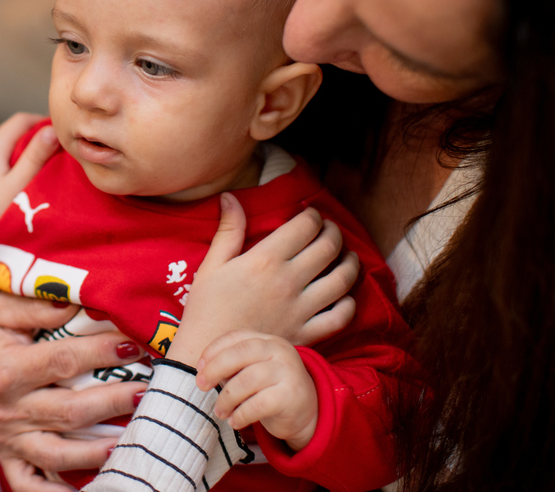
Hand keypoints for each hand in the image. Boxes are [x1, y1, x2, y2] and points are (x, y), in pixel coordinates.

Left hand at [0, 113, 57, 283]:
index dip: (43, 123)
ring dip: (14, 154)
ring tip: (31, 173)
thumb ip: (36, 156)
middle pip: (8, 134)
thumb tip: (52, 129)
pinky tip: (6, 187)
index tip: (61, 137)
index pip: (22, 120)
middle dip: (30, 140)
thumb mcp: (19, 186)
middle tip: (52, 157)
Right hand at [0, 294, 146, 491]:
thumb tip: (78, 306)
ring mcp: (7, 438)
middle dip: (112, 403)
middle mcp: (4, 409)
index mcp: (4, 370)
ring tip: (130, 439)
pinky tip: (90, 488)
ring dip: (97, 452)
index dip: (101, 353)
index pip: (63, 361)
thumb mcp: (5, 305)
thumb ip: (40, 304)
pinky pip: (31, 485)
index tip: (133, 346)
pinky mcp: (7, 457)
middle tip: (146, 392)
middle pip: (69, 412)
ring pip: (57, 455)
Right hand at [166, 194, 359, 364]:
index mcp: (265, 260)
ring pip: (342, 279)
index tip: (310, 215)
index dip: (313, 215)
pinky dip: (348, 303)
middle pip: (328, 247)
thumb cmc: (204, 310)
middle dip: (334, 232)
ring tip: (346, 257)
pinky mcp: (306, 334)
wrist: (206, 357)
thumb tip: (231, 197)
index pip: (305, 226)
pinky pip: (340, 317)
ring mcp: (301, 309)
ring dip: (350, 263)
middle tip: (330, 230)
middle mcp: (288, 281)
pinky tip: (343, 296)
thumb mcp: (210, 266)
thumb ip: (227, 231)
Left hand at [200, 332, 317, 450]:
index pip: (236, 337)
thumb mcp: (253, 371)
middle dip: (215, 369)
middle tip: (201, 386)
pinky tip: (235, 422)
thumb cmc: (271, 390)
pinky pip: (258, 404)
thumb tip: (204, 372)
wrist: (307, 414)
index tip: (199, 367)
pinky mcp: (291, 396)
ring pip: (247, 380)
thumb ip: (233, 367)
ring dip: (227, 398)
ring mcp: (288, 371)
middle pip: (241, 352)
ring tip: (220, 412)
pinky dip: (241, 414)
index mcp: (267, 340)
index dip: (213, 350)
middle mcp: (280, 350)